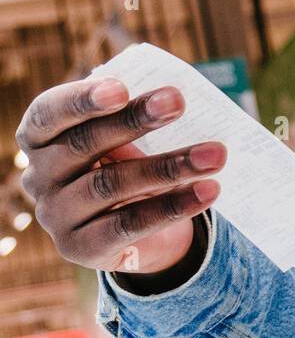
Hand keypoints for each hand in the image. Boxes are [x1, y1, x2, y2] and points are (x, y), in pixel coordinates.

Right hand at [16, 77, 226, 276]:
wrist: (134, 230)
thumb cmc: (125, 163)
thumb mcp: (121, 137)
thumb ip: (129, 116)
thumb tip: (170, 99)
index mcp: (39, 138)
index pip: (49, 113)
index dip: (81, 100)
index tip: (121, 88)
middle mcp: (38, 177)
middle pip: (85, 144)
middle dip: (135, 121)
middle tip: (178, 102)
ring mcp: (56, 216)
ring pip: (112, 184)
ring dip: (168, 166)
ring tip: (215, 154)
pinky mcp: (80, 249)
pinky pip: (129, 225)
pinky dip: (172, 206)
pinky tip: (207, 191)